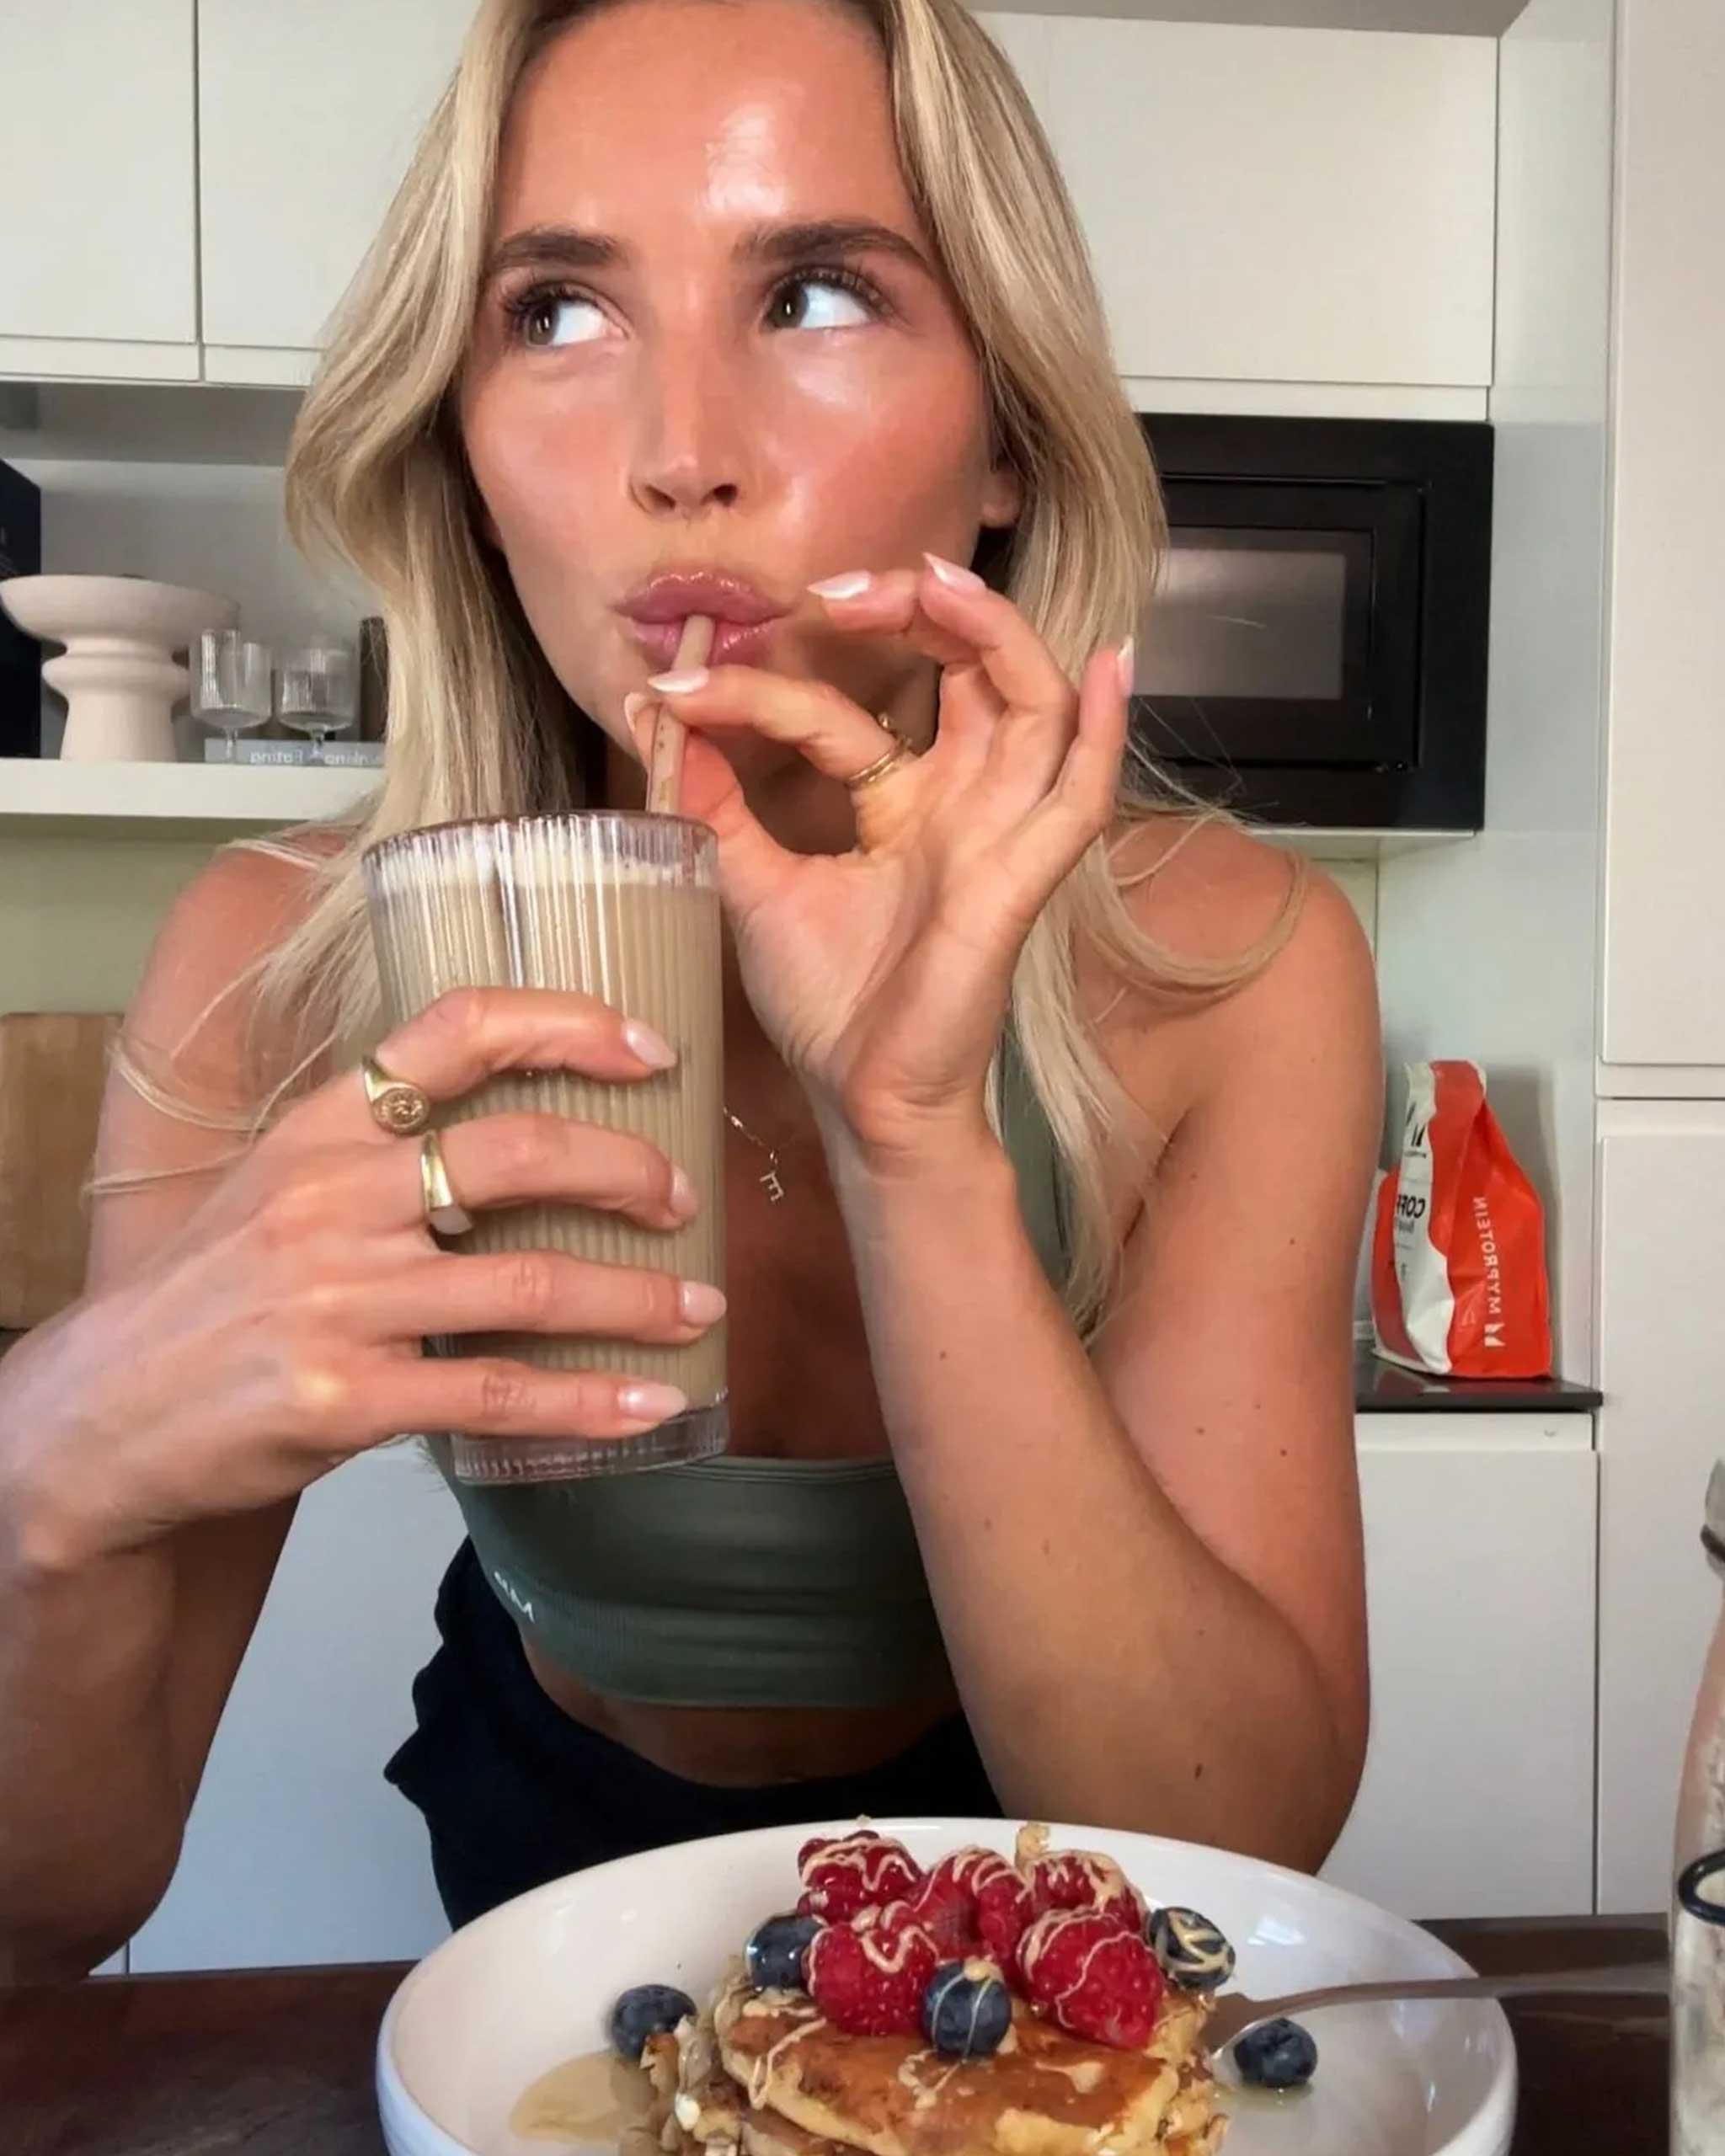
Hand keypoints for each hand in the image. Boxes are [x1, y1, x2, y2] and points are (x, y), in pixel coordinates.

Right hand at [8, 990, 723, 1566]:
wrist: (103, 1417)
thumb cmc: (211, 1294)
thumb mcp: (274, 1185)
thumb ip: (378, 1149)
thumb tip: (518, 1131)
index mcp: (322, 1127)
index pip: (455, 1031)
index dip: (567, 1023)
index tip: (652, 1046)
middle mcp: (333, 1199)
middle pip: (520, 1154)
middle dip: (628, 1169)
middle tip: (683, 1196)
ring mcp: (341, 1301)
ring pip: (529, 1285)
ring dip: (635, 1298)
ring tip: (700, 1305)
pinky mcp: (348, 1399)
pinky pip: (498, 1394)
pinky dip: (590, 1400)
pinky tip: (649, 1402)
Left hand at [640, 554, 1130, 1162]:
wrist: (862, 1102)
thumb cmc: (827, 1004)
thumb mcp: (750, 882)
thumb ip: (712, 801)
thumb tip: (655, 716)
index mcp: (905, 806)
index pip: (846, 714)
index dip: (766, 690)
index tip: (679, 687)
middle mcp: (962, 806)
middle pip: (973, 671)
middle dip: (919, 611)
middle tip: (840, 592)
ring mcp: (999, 836)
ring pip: (1034, 704)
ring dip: (996, 635)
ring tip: (939, 585)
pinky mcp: (1022, 878)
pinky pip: (1083, 795)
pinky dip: (1104, 730)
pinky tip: (1110, 664)